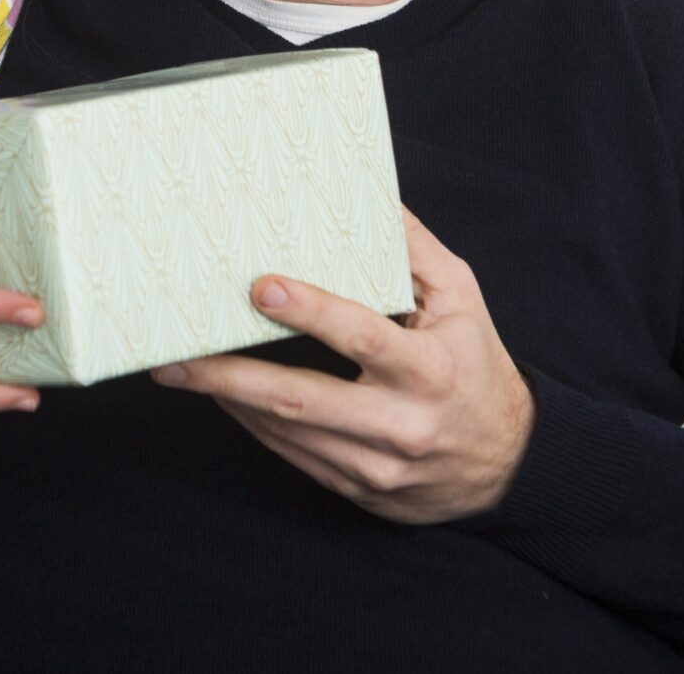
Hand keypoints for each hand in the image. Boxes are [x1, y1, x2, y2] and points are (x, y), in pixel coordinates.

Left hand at [151, 207, 534, 523]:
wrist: (507, 462)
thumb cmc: (476, 365)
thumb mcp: (461, 300)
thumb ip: (415, 250)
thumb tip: (371, 195)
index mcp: (430, 370)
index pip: (363, 337)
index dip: (311, 311)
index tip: (261, 287)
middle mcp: (403, 424)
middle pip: (302, 399)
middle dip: (230, 377)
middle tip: (176, 357)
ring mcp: (377, 465)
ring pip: (287, 431)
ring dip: (229, 400)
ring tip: (181, 371)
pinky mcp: (357, 489)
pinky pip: (292, 455)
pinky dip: (253, 424)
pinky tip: (223, 397)